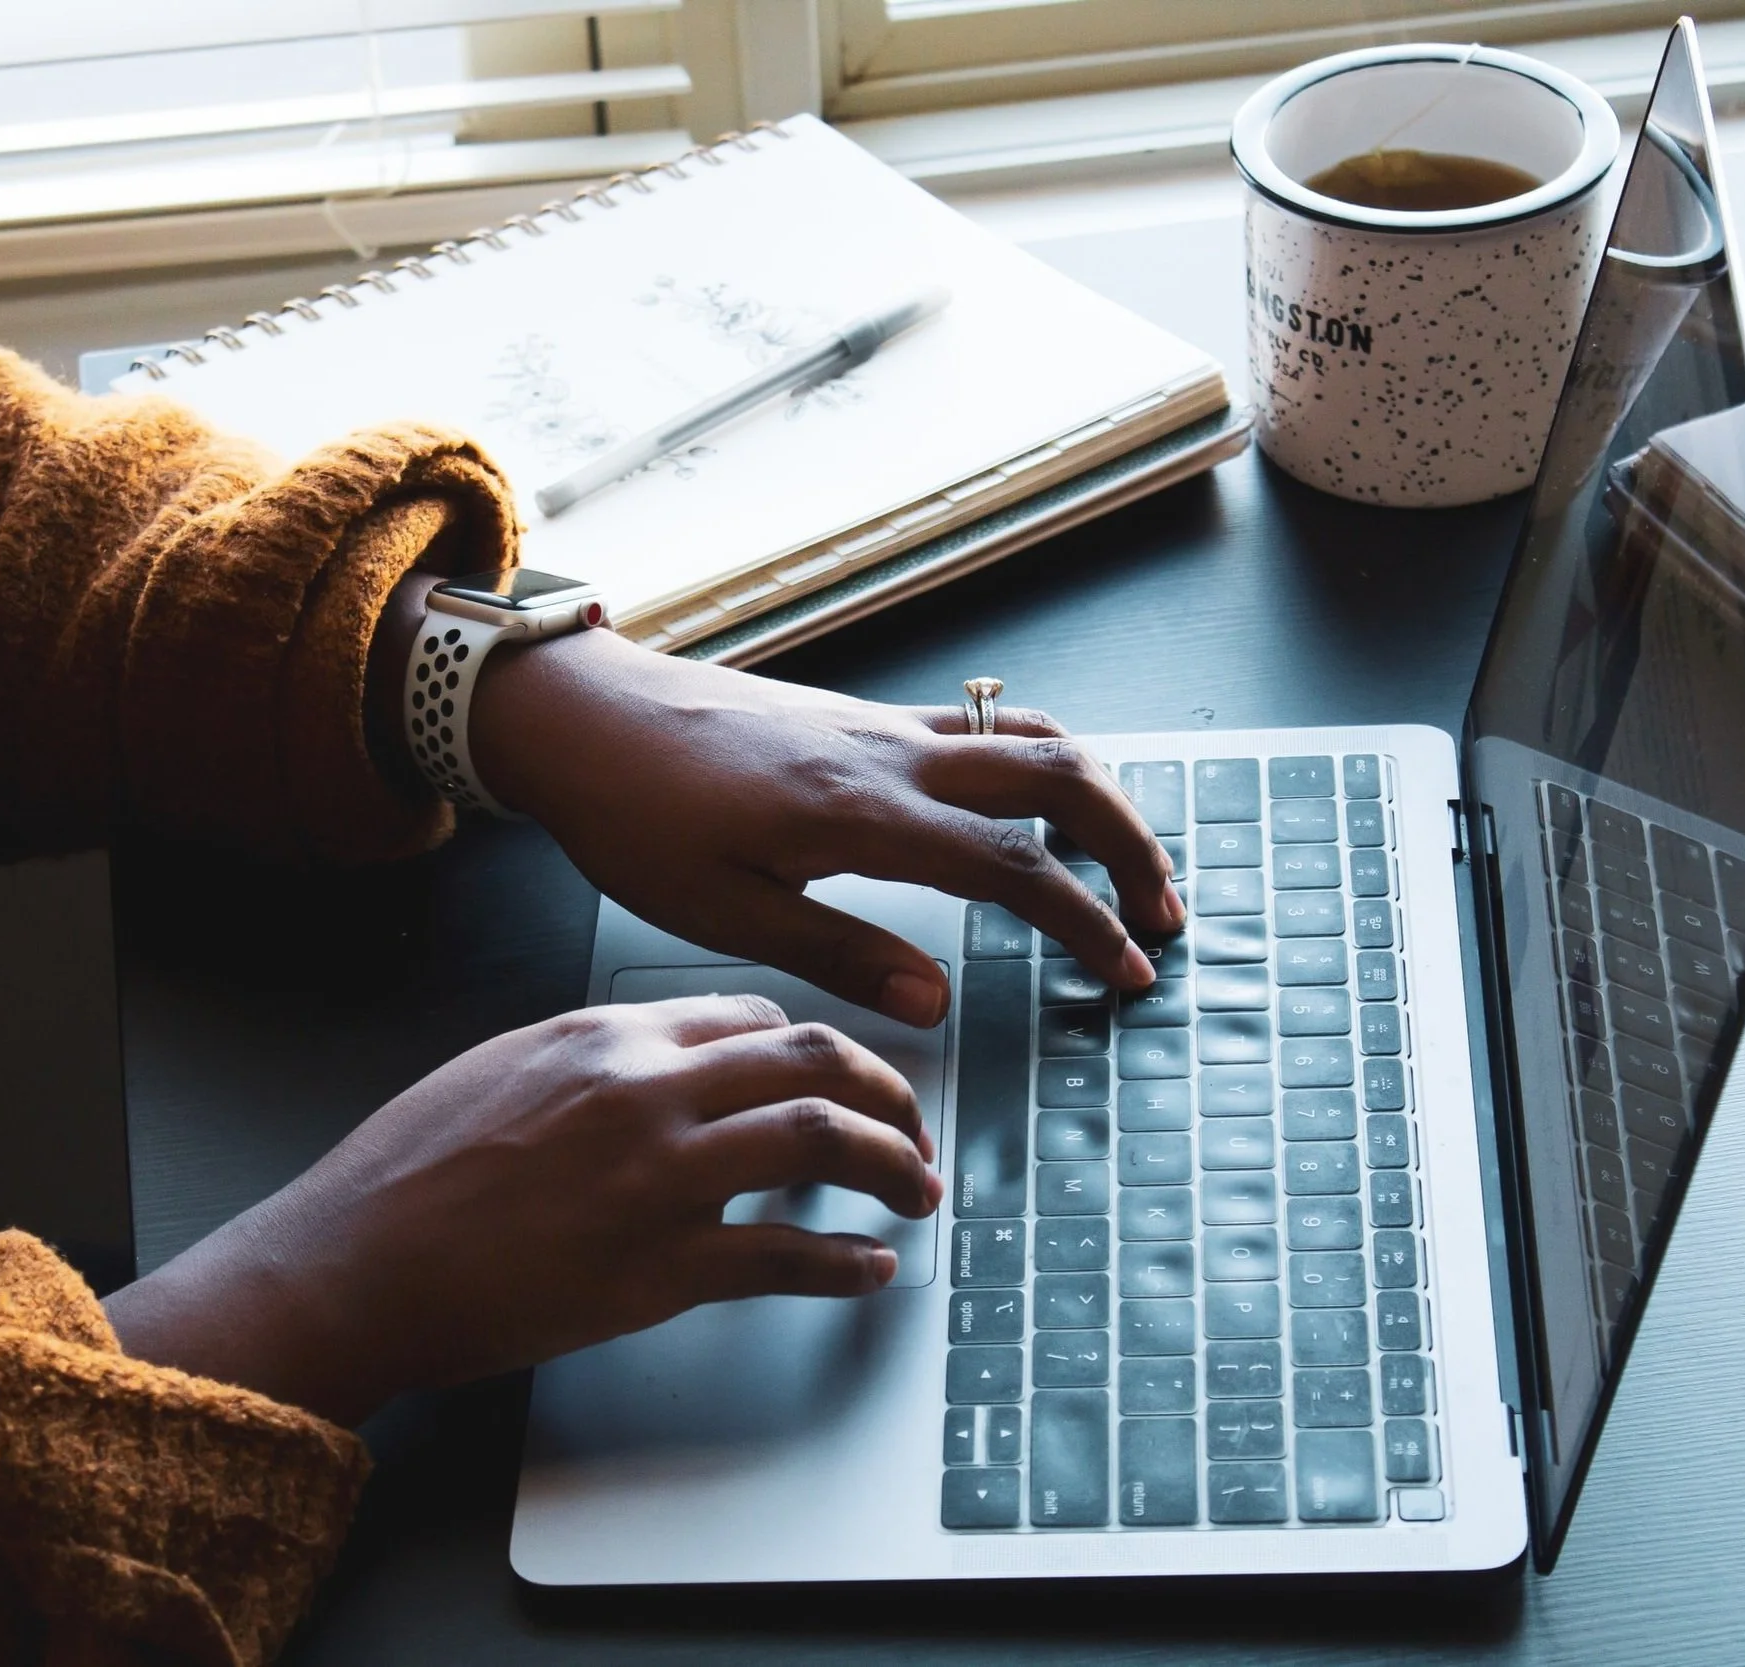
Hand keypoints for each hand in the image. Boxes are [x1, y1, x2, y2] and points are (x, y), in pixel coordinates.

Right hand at [105, 996, 938, 1425]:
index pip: (756, 1018)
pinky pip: (786, 1257)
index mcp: (608, 1035)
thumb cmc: (408, 1172)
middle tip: (913, 1127)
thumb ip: (598, 1056)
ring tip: (916, 1191)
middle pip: (814, 1061)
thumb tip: (672, 1064)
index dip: (818, 1049)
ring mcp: (658, 1178)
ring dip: (893, 1165)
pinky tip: (869, 1270)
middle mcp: (646, 1090)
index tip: (841, 1079)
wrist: (352, 1264)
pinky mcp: (658, 1270)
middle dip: (888, 1092)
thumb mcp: (503, 1067)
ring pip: (822, 1141)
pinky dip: (845, 1265)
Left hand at [469, 628, 1183, 1026]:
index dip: (1085, 921)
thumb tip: (939, 1002)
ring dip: (1097, 794)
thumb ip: (841, 955)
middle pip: (1058, 775)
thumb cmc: (635, 816)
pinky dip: (1039, 762)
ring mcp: (882, 725)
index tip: (1127, 971)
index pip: (1015, 866)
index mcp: (862, 813)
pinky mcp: (863, 717)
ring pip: (1029, 736)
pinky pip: (983, 725)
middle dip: (1130, 842)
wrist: (584, 716)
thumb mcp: (723, 913)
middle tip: (1161, 912)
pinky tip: (1035, 807)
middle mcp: (891, 754)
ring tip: (1124, 859)